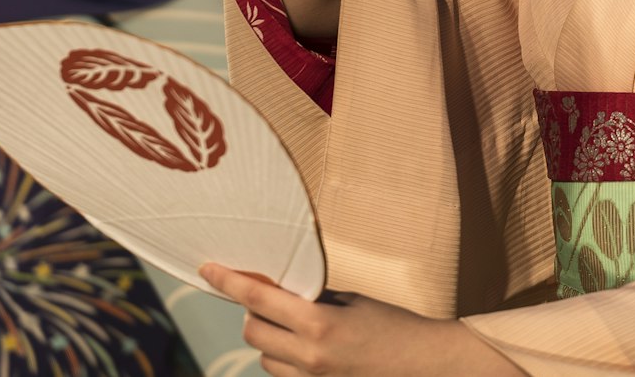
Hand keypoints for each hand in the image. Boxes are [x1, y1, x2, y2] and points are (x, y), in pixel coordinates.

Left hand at [201, 263, 523, 376]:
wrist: (426, 365)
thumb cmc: (395, 326)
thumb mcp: (352, 301)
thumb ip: (312, 297)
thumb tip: (279, 288)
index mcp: (318, 324)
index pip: (258, 298)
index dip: (228, 282)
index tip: (208, 269)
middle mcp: (309, 357)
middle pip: (252, 332)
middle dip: (254, 313)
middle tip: (271, 300)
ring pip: (265, 359)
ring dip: (270, 340)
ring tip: (297, 328)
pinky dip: (286, 361)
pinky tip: (307, 350)